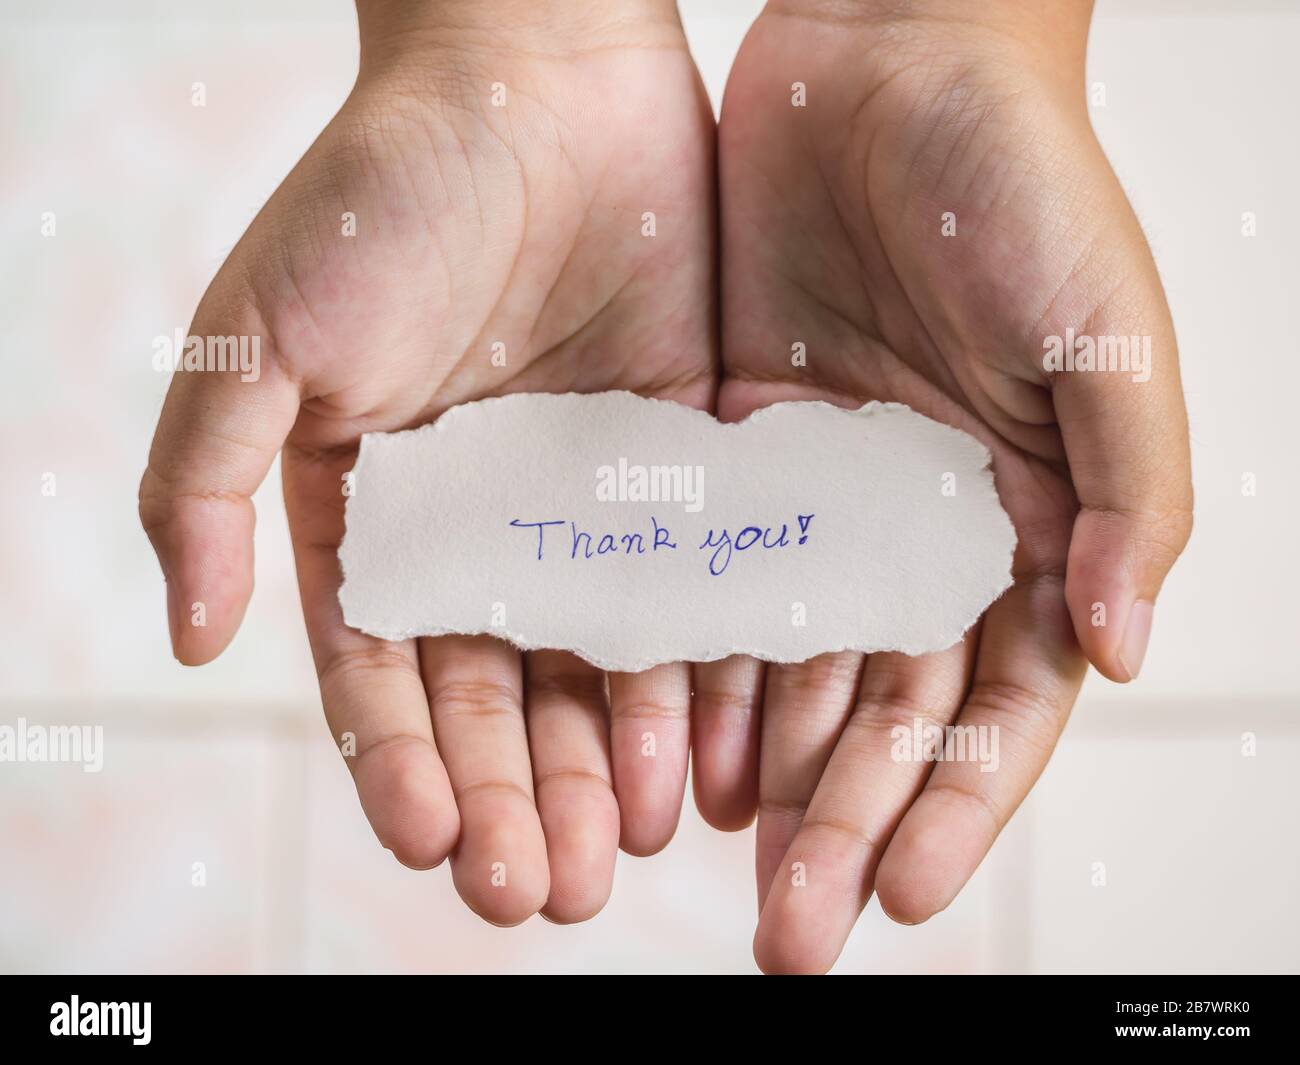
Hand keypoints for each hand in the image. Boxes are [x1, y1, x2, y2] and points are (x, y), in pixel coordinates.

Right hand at [139, 0, 715, 924]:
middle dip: (514, 796)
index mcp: (374, 513)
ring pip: (596, 664)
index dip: (400, 764)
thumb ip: (206, 482)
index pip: (381, 673)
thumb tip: (183, 639)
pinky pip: (690, 590)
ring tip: (628, 852)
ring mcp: (586, 504)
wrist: (536, 76)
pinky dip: (695, 674)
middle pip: (495, 694)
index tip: (431, 844)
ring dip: (608, 765)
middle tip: (541, 891)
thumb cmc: (382, 194)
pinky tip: (711, 753)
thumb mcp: (260, 334)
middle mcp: (482, 527)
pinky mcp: (680, 467)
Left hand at [696, 0, 1192, 971]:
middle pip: (883, 705)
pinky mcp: (734, 449)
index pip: (995, 699)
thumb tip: (1125, 648)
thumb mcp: (1105, 335)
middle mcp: (923, 526)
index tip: (898, 891)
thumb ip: (1129, 493)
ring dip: (759, 763)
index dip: (953, 799)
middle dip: (844, 817)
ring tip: (713, 861)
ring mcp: (824, 496)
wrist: (891, 58)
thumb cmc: (1024, 183)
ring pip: (788, 660)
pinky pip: (705, 571)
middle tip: (790, 928)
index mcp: (1026, 520)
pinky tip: (660, 735)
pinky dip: (688, 656)